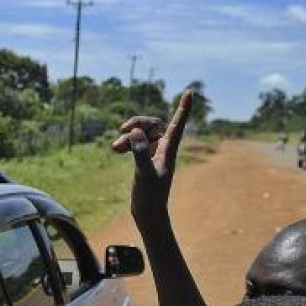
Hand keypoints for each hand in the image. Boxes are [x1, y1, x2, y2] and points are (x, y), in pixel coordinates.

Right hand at [112, 89, 193, 223]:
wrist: (148, 214)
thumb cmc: (150, 197)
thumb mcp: (143, 174)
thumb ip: (139, 152)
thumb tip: (134, 132)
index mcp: (169, 150)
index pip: (178, 124)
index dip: (183, 107)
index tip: (190, 91)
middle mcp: (164, 150)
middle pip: (154, 124)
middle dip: (138, 123)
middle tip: (123, 129)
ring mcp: (154, 155)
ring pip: (142, 134)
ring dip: (128, 136)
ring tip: (115, 148)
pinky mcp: (145, 161)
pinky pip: (137, 143)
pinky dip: (127, 143)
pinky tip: (117, 150)